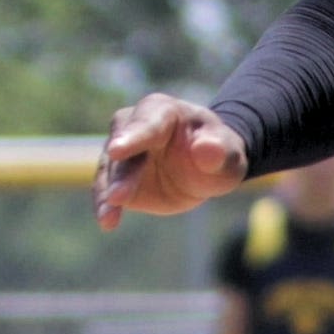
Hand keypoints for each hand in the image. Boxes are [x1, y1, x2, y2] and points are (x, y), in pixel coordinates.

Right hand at [96, 95, 246, 227]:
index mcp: (163, 112)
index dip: (133, 137)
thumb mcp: (228, 155)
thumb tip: (206, 149)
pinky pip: (107, 190)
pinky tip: (107, 222)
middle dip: (120, 173)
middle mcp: (135, 125)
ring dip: (108, 194)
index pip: (147, 123)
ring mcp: (123, 152)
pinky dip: (105, 206)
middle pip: (122, 148)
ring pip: (110, 171)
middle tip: (117, 196)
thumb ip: (219, 151)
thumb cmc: (219, 153)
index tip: (116, 151)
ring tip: (108, 218)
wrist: (206, 168)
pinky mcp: (118, 176)